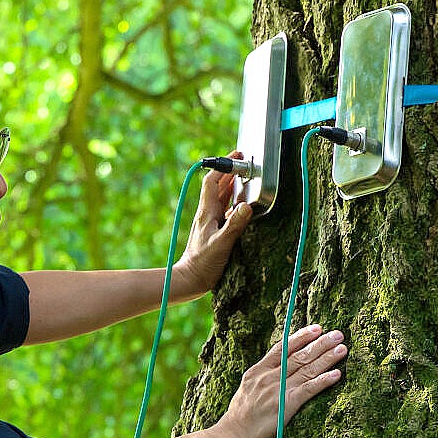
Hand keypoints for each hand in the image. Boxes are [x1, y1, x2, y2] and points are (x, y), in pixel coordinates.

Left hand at [172, 151, 252, 298]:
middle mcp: (207, 213)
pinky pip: (225, 210)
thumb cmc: (203, 264)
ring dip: (232, 186)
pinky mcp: (214, 231)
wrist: (190, 280)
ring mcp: (210, 222)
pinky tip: (243, 206)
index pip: (212, 181)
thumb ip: (235, 225)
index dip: (223, 166)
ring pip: (222, 197)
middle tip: (244, 163)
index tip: (236, 157)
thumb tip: (247, 205)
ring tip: (245, 178)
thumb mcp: (221, 244)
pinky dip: (234, 203)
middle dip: (230, 172)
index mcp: (207, 212)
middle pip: (218, 186)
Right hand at [217, 324, 346, 437]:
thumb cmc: (238, 418)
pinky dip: (324, 381)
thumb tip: (275, 370)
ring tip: (342, 348)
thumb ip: (261, 379)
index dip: (301, 337)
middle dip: (320, 343)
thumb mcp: (246, 390)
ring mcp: (278, 390)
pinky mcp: (287, 405)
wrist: (232, 437)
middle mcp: (268, 377)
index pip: (282, 348)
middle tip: (338, 334)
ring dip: (327, 358)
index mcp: (257, 371)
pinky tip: (337, 374)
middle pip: (299, 355)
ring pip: (307, 369)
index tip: (317, 328)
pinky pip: (309, 389)